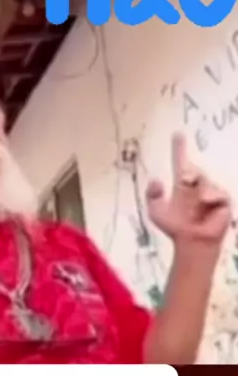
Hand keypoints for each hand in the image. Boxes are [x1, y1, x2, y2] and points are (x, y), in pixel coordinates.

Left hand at [145, 133, 231, 247]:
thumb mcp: (156, 211)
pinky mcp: (223, 200)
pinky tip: (205, 205)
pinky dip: (209, 198)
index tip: (177, 134)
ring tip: (195, 206)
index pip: (180, 161)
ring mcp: (211, 190)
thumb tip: (156, 180)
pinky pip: (217, 193)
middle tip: (185, 180)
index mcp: (181, 183)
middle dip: (190, 174)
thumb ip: (151, 195)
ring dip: (197, 191)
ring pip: (204, 181)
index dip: (179, 148)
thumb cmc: (175, 226)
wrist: (191, 241)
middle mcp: (197, 183)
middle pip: (194, 170)